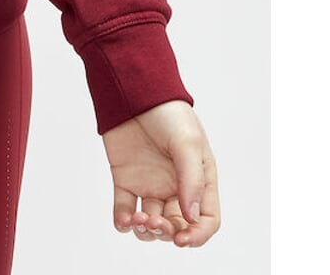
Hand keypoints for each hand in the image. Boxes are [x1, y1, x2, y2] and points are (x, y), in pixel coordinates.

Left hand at [102, 99, 220, 247]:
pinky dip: (123, 221)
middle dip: (168, 233)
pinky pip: (124, 209)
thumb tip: (191, 217)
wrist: (134, 90)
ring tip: (138, 218)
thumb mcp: (187, 142)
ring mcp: (150, 184)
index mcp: (199, 179)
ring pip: (151, 223)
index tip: (182, 240)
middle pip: (177, 225)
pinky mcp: (126, 179)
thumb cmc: (168, 112)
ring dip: (146, 231)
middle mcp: (176, 186)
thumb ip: (191, 180)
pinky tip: (124, 219)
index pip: (206, 219)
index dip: (197, 235)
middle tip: (155, 222)